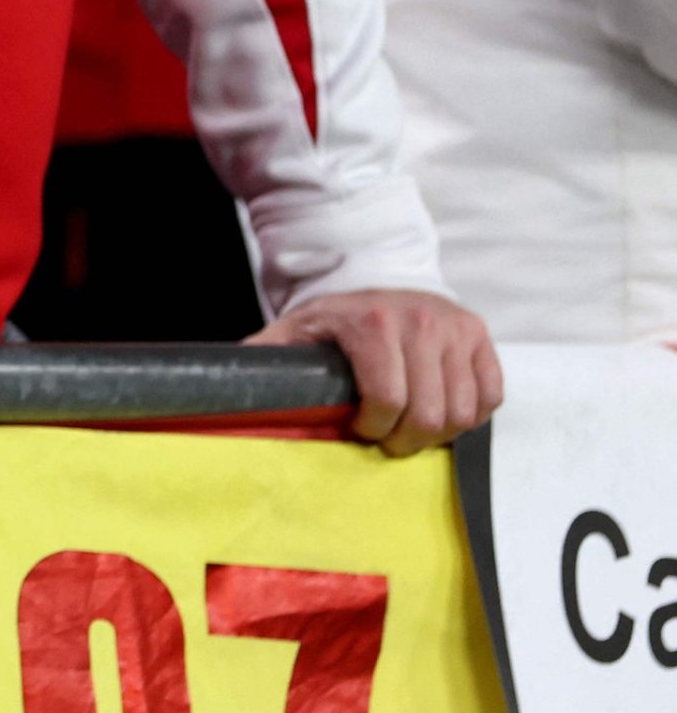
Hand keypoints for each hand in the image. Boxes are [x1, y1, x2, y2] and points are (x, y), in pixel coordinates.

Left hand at [249, 289, 501, 455]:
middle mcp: (419, 322)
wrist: (370, 272)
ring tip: (413, 429)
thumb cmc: (331, 315)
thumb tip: (222, 387)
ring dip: (440, 433)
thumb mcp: (291, 331)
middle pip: (430, 413)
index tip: (362, 429)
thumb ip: (263, 358)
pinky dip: (472, 414)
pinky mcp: (478, 335)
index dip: (375, 428)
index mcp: (371, 324)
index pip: (388, 399)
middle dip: (407, 439)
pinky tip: (443, 412)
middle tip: (390, 440)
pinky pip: (491, 394)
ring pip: (464, 411)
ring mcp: (454, 328)